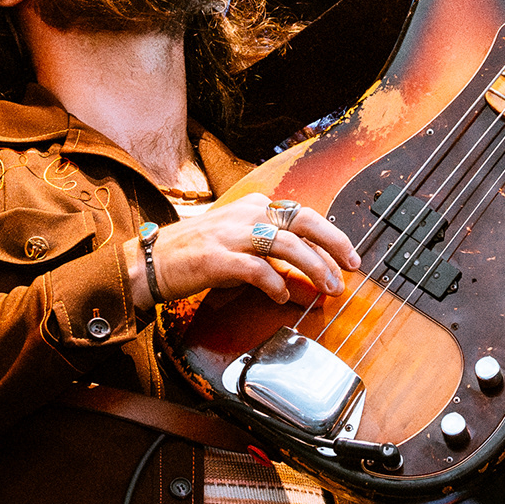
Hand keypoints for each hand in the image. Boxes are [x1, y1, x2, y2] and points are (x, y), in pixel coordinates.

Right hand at [124, 193, 362, 310]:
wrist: (153, 260)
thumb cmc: (199, 252)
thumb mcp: (241, 240)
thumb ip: (273, 248)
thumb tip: (310, 267)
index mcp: (256, 205)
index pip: (304, 215)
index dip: (332, 236)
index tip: (349, 257)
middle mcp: (248, 213)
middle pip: (303, 222)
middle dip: (333, 245)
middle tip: (351, 268)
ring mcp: (233, 234)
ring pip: (286, 245)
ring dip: (313, 268)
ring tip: (326, 288)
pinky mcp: (218, 258)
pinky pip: (257, 270)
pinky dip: (275, 285)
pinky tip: (280, 298)